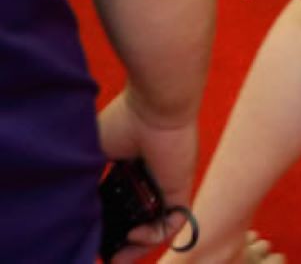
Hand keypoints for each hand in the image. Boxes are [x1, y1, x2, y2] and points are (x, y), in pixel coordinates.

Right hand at [97, 89, 196, 260]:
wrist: (156, 103)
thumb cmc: (124, 120)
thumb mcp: (94, 154)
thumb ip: (87, 181)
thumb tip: (69, 211)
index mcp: (130, 164)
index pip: (119, 202)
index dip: (106, 222)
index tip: (88, 237)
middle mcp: (150, 176)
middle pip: (137, 218)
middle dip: (121, 242)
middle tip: (104, 257)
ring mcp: (166, 183)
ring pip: (155, 225)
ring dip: (136, 247)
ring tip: (116, 260)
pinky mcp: (180, 187)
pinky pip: (173, 221)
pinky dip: (153, 235)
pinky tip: (133, 233)